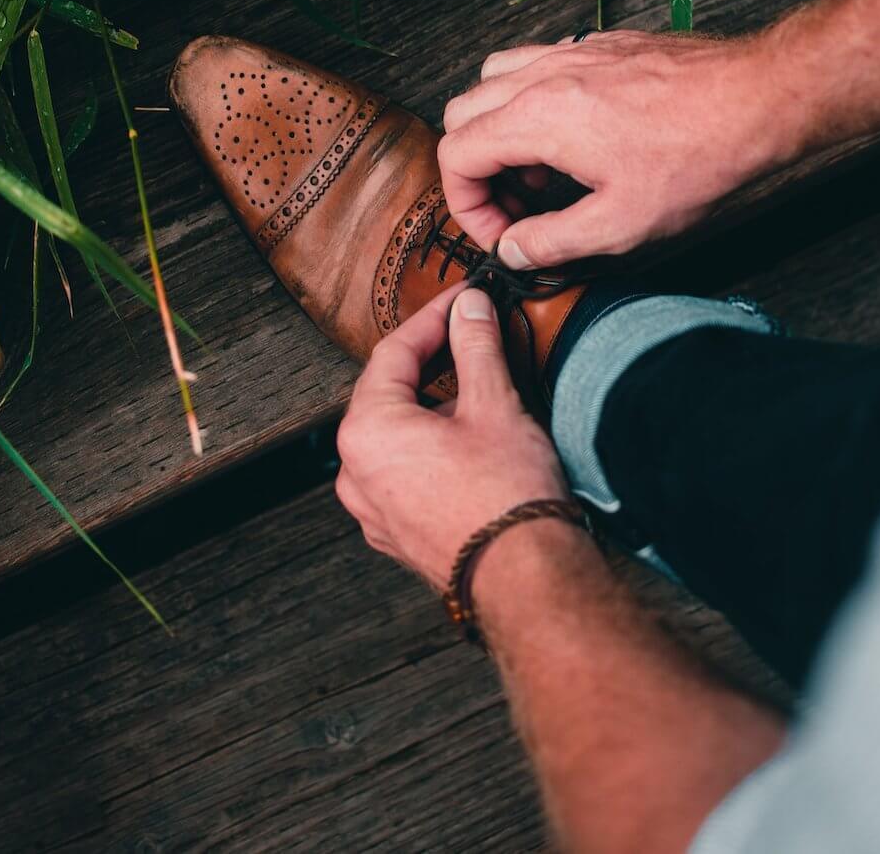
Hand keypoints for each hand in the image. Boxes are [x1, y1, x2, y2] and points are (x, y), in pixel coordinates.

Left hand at [335, 285, 570, 584]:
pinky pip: (402, 473)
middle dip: (430, 361)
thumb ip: (475, 347)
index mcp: (367, 430)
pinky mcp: (394, 533)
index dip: (433, 317)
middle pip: (389, 393)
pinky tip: (465, 441)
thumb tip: (470, 309)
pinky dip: (428, 448)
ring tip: (474, 386)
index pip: (394, 352)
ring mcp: (371, 508)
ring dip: (430, 405)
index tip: (462, 300)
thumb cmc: (506, 498)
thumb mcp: (494, 405)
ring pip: (395, 435)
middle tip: (468, 332)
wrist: (524, 580)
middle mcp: (355, 471)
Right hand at [437, 30, 791, 267]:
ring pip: (495, 78)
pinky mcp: (602, 45)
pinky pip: (540, 63)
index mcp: (538, 117)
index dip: (466, 205)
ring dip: (501, 128)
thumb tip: (513, 250)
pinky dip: (535, 100)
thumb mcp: (621, 225)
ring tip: (544, 170)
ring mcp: (573, 52)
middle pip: (464, 113)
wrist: (757, 100)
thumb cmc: (699, 157)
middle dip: (477, 168)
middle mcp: (545, 74)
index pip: (455, 154)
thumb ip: (552, 242)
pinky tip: (577, 137)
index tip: (500, 232)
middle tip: (518, 207)